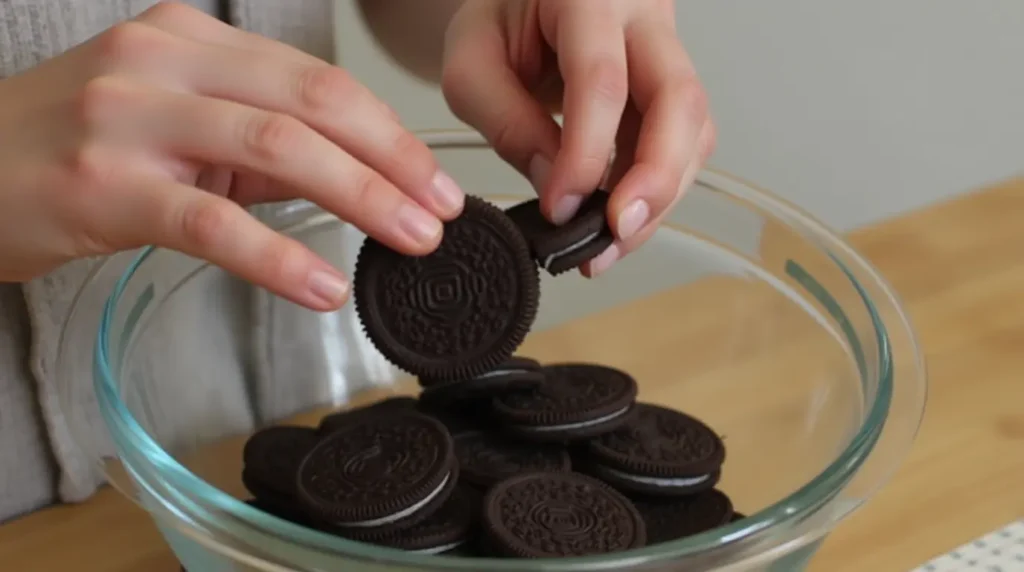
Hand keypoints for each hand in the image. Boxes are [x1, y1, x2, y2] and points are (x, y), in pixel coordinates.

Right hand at [0, 2, 463, 309]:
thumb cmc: (71, 144)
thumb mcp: (173, 119)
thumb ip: (256, 142)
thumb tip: (352, 179)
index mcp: (190, 39)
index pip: (316, 80)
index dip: (389, 131)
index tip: (434, 177)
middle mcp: (162, 62)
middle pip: (312, 105)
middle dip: (393, 161)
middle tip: (441, 211)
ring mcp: (129, 118)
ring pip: (276, 151)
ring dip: (360, 199)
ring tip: (409, 239)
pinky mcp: (104, 185)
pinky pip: (212, 222)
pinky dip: (278, 257)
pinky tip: (322, 286)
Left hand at [442, 0, 714, 275]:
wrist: (523, 7)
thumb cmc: (499, 24)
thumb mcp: (472, 63)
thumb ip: (506, 120)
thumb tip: (554, 184)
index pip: (601, 80)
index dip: (584, 154)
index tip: (560, 207)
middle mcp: (644, 16)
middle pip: (678, 100)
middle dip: (654, 179)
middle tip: (617, 230)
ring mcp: (668, 52)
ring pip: (694, 130)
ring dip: (658, 197)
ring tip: (610, 242)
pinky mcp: (672, 91)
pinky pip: (683, 145)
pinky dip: (654, 191)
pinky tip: (619, 220)